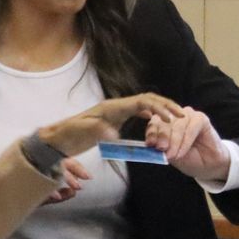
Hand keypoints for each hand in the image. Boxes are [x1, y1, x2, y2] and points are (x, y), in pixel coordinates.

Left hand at [36, 93, 183, 201]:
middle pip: (147, 99)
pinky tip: (156, 122)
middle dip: (166, 105)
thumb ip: (98, 130)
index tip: (171, 119)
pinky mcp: (114, 119)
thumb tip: (115, 133)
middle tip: (181, 115)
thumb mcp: (82, 132)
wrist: (57, 138)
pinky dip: (151, 115)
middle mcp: (116, 106)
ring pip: (144, 104)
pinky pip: (138, 112)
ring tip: (175, 118)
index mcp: (112, 107)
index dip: (159, 108)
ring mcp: (116, 112)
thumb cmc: (68, 135)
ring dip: (161, 109)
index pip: (142, 102)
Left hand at [146, 107, 231, 185]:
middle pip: (165, 122)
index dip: (151, 131)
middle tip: (161, 149)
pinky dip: (185, 141)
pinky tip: (182, 152)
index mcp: (164, 123)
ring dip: (174, 142)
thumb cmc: (188, 159)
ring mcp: (188, 116)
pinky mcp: (201, 118)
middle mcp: (175, 117)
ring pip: (178, 125)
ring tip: (173, 155)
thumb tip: (151, 143)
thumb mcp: (170, 154)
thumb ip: (161, 147)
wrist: (207, 166)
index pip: (154, 122)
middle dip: (162, 137)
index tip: (150, 144)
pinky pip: (191, 127)